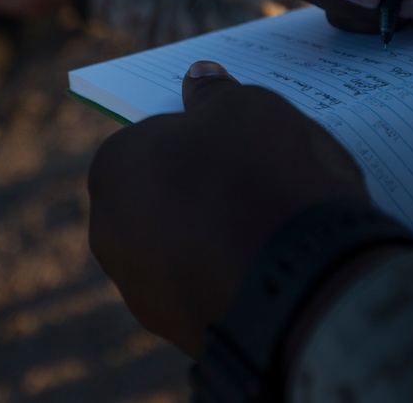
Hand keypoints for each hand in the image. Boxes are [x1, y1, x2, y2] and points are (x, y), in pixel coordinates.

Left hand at [87, 61, 367, 355]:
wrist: (302, 286)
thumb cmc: (264, 178)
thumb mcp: (245, 107)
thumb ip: (213, 93)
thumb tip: (197, 78)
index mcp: (113, 169)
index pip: (152, 136)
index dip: (201, 134)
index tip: (241, 138)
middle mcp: (109, 234)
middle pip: (161, 193)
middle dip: (202, 186)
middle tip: (260, 177)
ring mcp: (142, 291)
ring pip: (182, 244)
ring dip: (215, 234)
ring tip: (275, 225)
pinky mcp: (180, 333)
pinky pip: (207, 287)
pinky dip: (232, 275)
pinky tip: (274, 265)